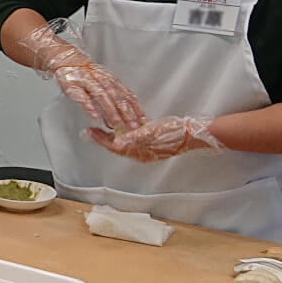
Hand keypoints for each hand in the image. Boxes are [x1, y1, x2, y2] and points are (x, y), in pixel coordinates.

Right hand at [15, 19, 144, 128]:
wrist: (64, 58)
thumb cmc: (85, 73)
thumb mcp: (103, 80)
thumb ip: (115, 93)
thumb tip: (130, 111)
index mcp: (109, 79)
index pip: (125, 93)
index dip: (134, 107)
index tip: (142, 119)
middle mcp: (100, 79)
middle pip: (115, 95)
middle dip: (125, 112)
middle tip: (133, 126)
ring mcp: (86, 81)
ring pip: (100, 95)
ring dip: (109, 110)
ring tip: (115, 123)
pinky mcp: (71, 84)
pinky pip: (81, 96)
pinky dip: (88, 105)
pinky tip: (93, 116)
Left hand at [87, 116, 221, 162]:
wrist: (194, 135)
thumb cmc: (175, 133)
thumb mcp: (153, 132)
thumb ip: (134, 138)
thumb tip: (116, 144)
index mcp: (139, 152)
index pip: (114, 147)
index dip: (100, 140)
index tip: (87, 132)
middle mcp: (141, 154)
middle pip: (116, 147)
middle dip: (102, 139)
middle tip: (88, 131)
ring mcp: (147, 150)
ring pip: (123, 145)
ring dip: (111, 137)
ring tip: (100, 129)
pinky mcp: (152, 144)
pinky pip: (133, 141)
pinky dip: (124, 135)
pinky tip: (122, 129)